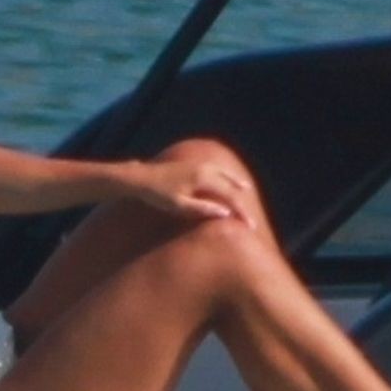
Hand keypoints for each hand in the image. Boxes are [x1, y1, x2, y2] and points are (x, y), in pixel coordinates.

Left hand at [132, 158, 254, 226]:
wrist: (140, 177)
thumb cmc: (157, 194)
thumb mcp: (179, 205)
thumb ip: (202, 209)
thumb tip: (225, 213)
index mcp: (204, 178)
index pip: (230, 197)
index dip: (241, 212)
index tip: (250, 226)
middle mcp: (205, 168)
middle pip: (230, 186)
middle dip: (242, 202)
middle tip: (250, 218)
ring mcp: (199, 164)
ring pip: (224, 173)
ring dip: (235, 183)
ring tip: (246, 190)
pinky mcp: (192, 164)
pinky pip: (216, 169)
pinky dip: (225, 175)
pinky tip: (223, 177)